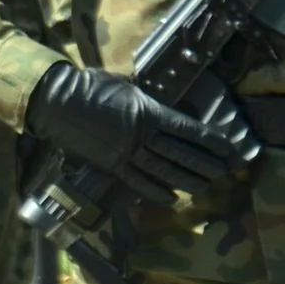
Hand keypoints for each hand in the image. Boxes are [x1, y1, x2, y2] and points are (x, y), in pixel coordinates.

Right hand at [24, 63, 258, 204]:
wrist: (55, 102)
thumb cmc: (88, 86)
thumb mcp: (122, 86)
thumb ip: (143, 99)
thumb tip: (160, 105)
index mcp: (146, 112)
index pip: (186, 130)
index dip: (209, 140)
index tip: (228, 148)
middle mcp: (140, 136)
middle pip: (180, 154)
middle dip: (206, 163)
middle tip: (225, 170)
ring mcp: (126, 154)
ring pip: (164, 172)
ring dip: (188, 180)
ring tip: (205, 186)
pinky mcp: (110, 166)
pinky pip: (138, 183)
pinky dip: (156, 192)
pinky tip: (172, 197)